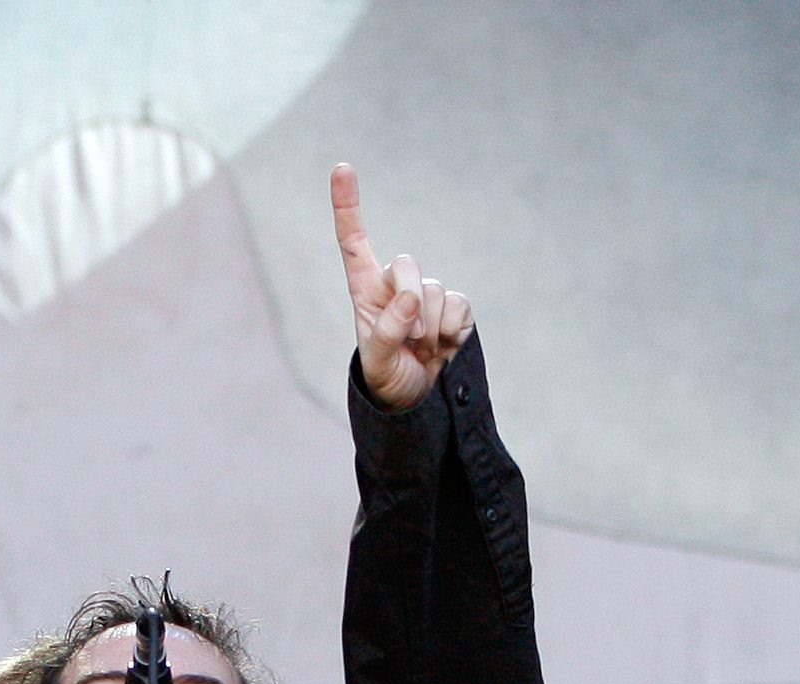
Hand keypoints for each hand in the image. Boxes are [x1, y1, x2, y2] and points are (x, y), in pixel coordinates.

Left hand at [332, 163, 472, 410]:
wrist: (418, 399)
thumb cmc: (388, 378)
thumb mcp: (378, 362)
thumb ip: (388, 331)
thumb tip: (411, 299)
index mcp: (365, 291)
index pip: (354, 242)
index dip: (347, 205)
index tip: (341, 168)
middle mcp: (395, 285)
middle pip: (406, 264)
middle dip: (408, 300)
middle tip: (408, 341)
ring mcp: (427, 294)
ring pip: (433, 291)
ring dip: (428, 329)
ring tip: (421, 351)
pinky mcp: (455, 307)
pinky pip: (458, 305)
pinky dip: (451, 331)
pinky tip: (443, 347)